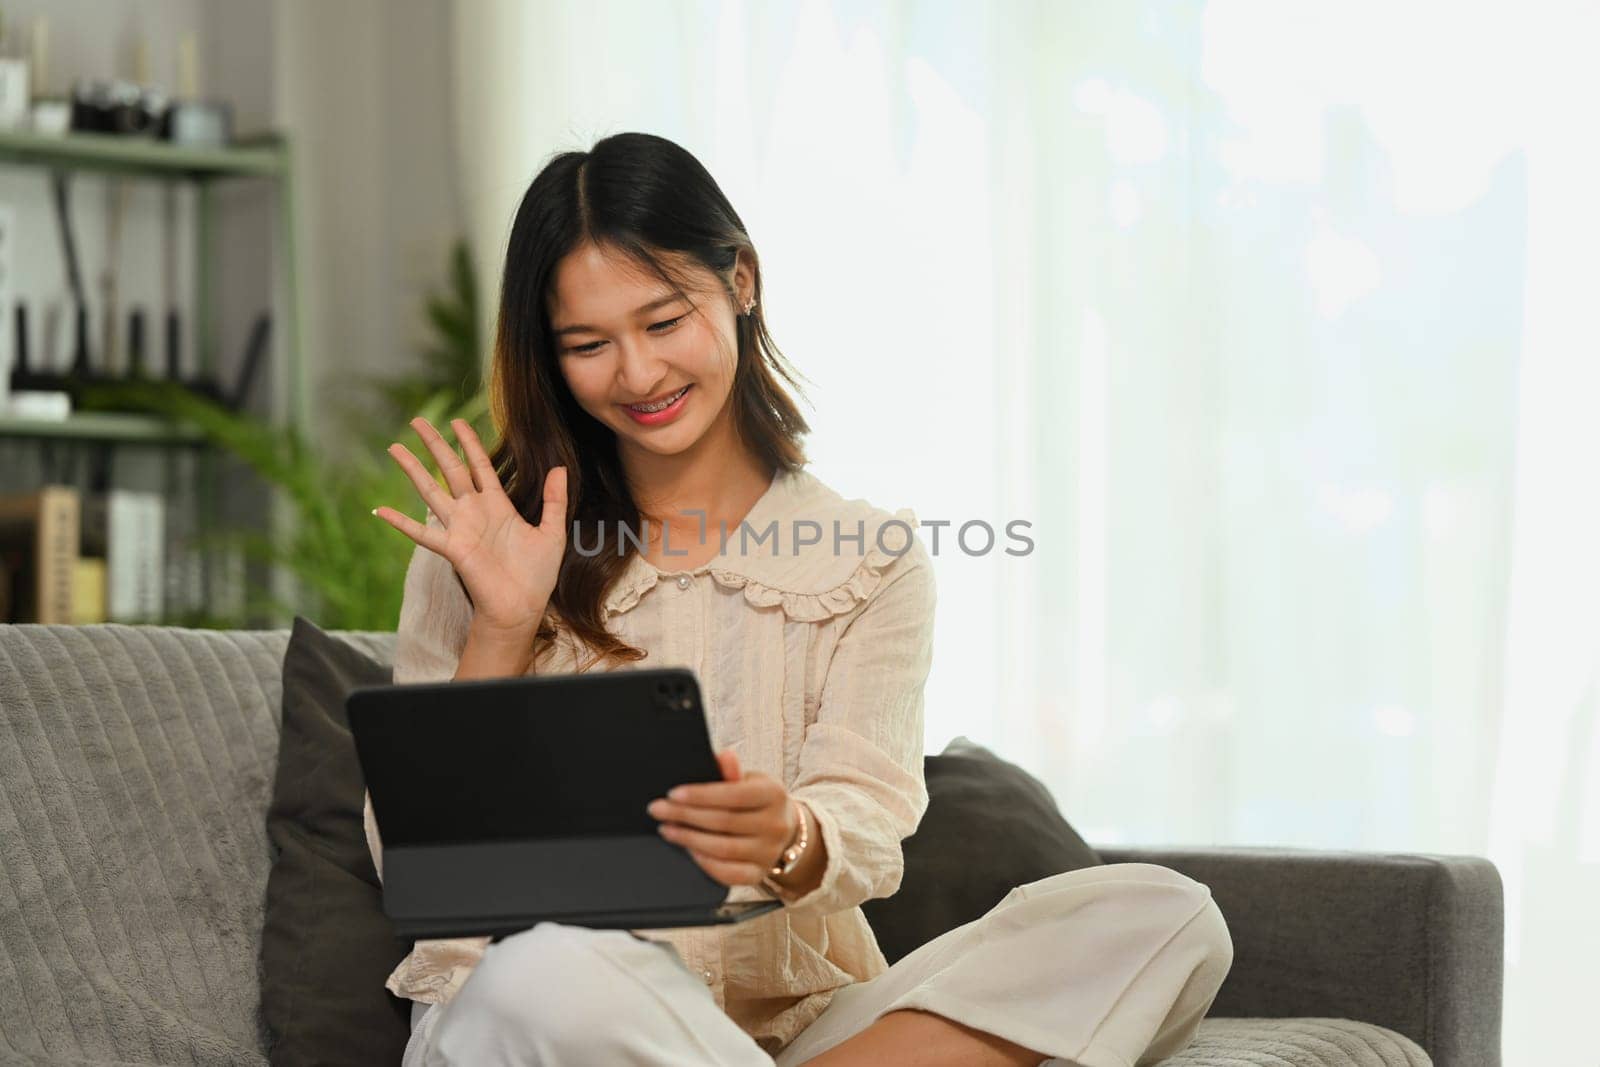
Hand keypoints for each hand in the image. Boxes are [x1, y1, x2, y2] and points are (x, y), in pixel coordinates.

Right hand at [373, 416, 567, 635]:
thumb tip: (559, 468)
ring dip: (413, 469)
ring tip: (394, 448)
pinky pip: (422, 533)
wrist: (522, 607)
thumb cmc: (537, 575)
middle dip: (435, 445)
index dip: (469, 443)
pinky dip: (401, 522)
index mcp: (498, 505)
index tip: (457, 421)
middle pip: (451, 469)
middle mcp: (475, 512)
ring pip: (431, 491)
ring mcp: (460, 528)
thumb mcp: (552, 532)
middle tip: (417, 421)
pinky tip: (380, 510)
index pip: (480, 465)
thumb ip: (555, 500)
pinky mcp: (452, 548)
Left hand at [647, 750, 798, 887]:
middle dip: (685, 815)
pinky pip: (729, 874)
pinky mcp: (758, 874)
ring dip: (689, 839)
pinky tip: (689, 850)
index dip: (701, 795)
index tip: (672, 793)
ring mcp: (769, 852)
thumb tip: (723, 757)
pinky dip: (705, 863)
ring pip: (723, 849)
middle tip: (658, 810)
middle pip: (724, 822)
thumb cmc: (756, 799)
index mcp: (773, 794)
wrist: (781, 828)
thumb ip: (731, 771)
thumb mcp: (749, 779)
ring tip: (667, 829)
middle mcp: (775, 825)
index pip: (734, 795)